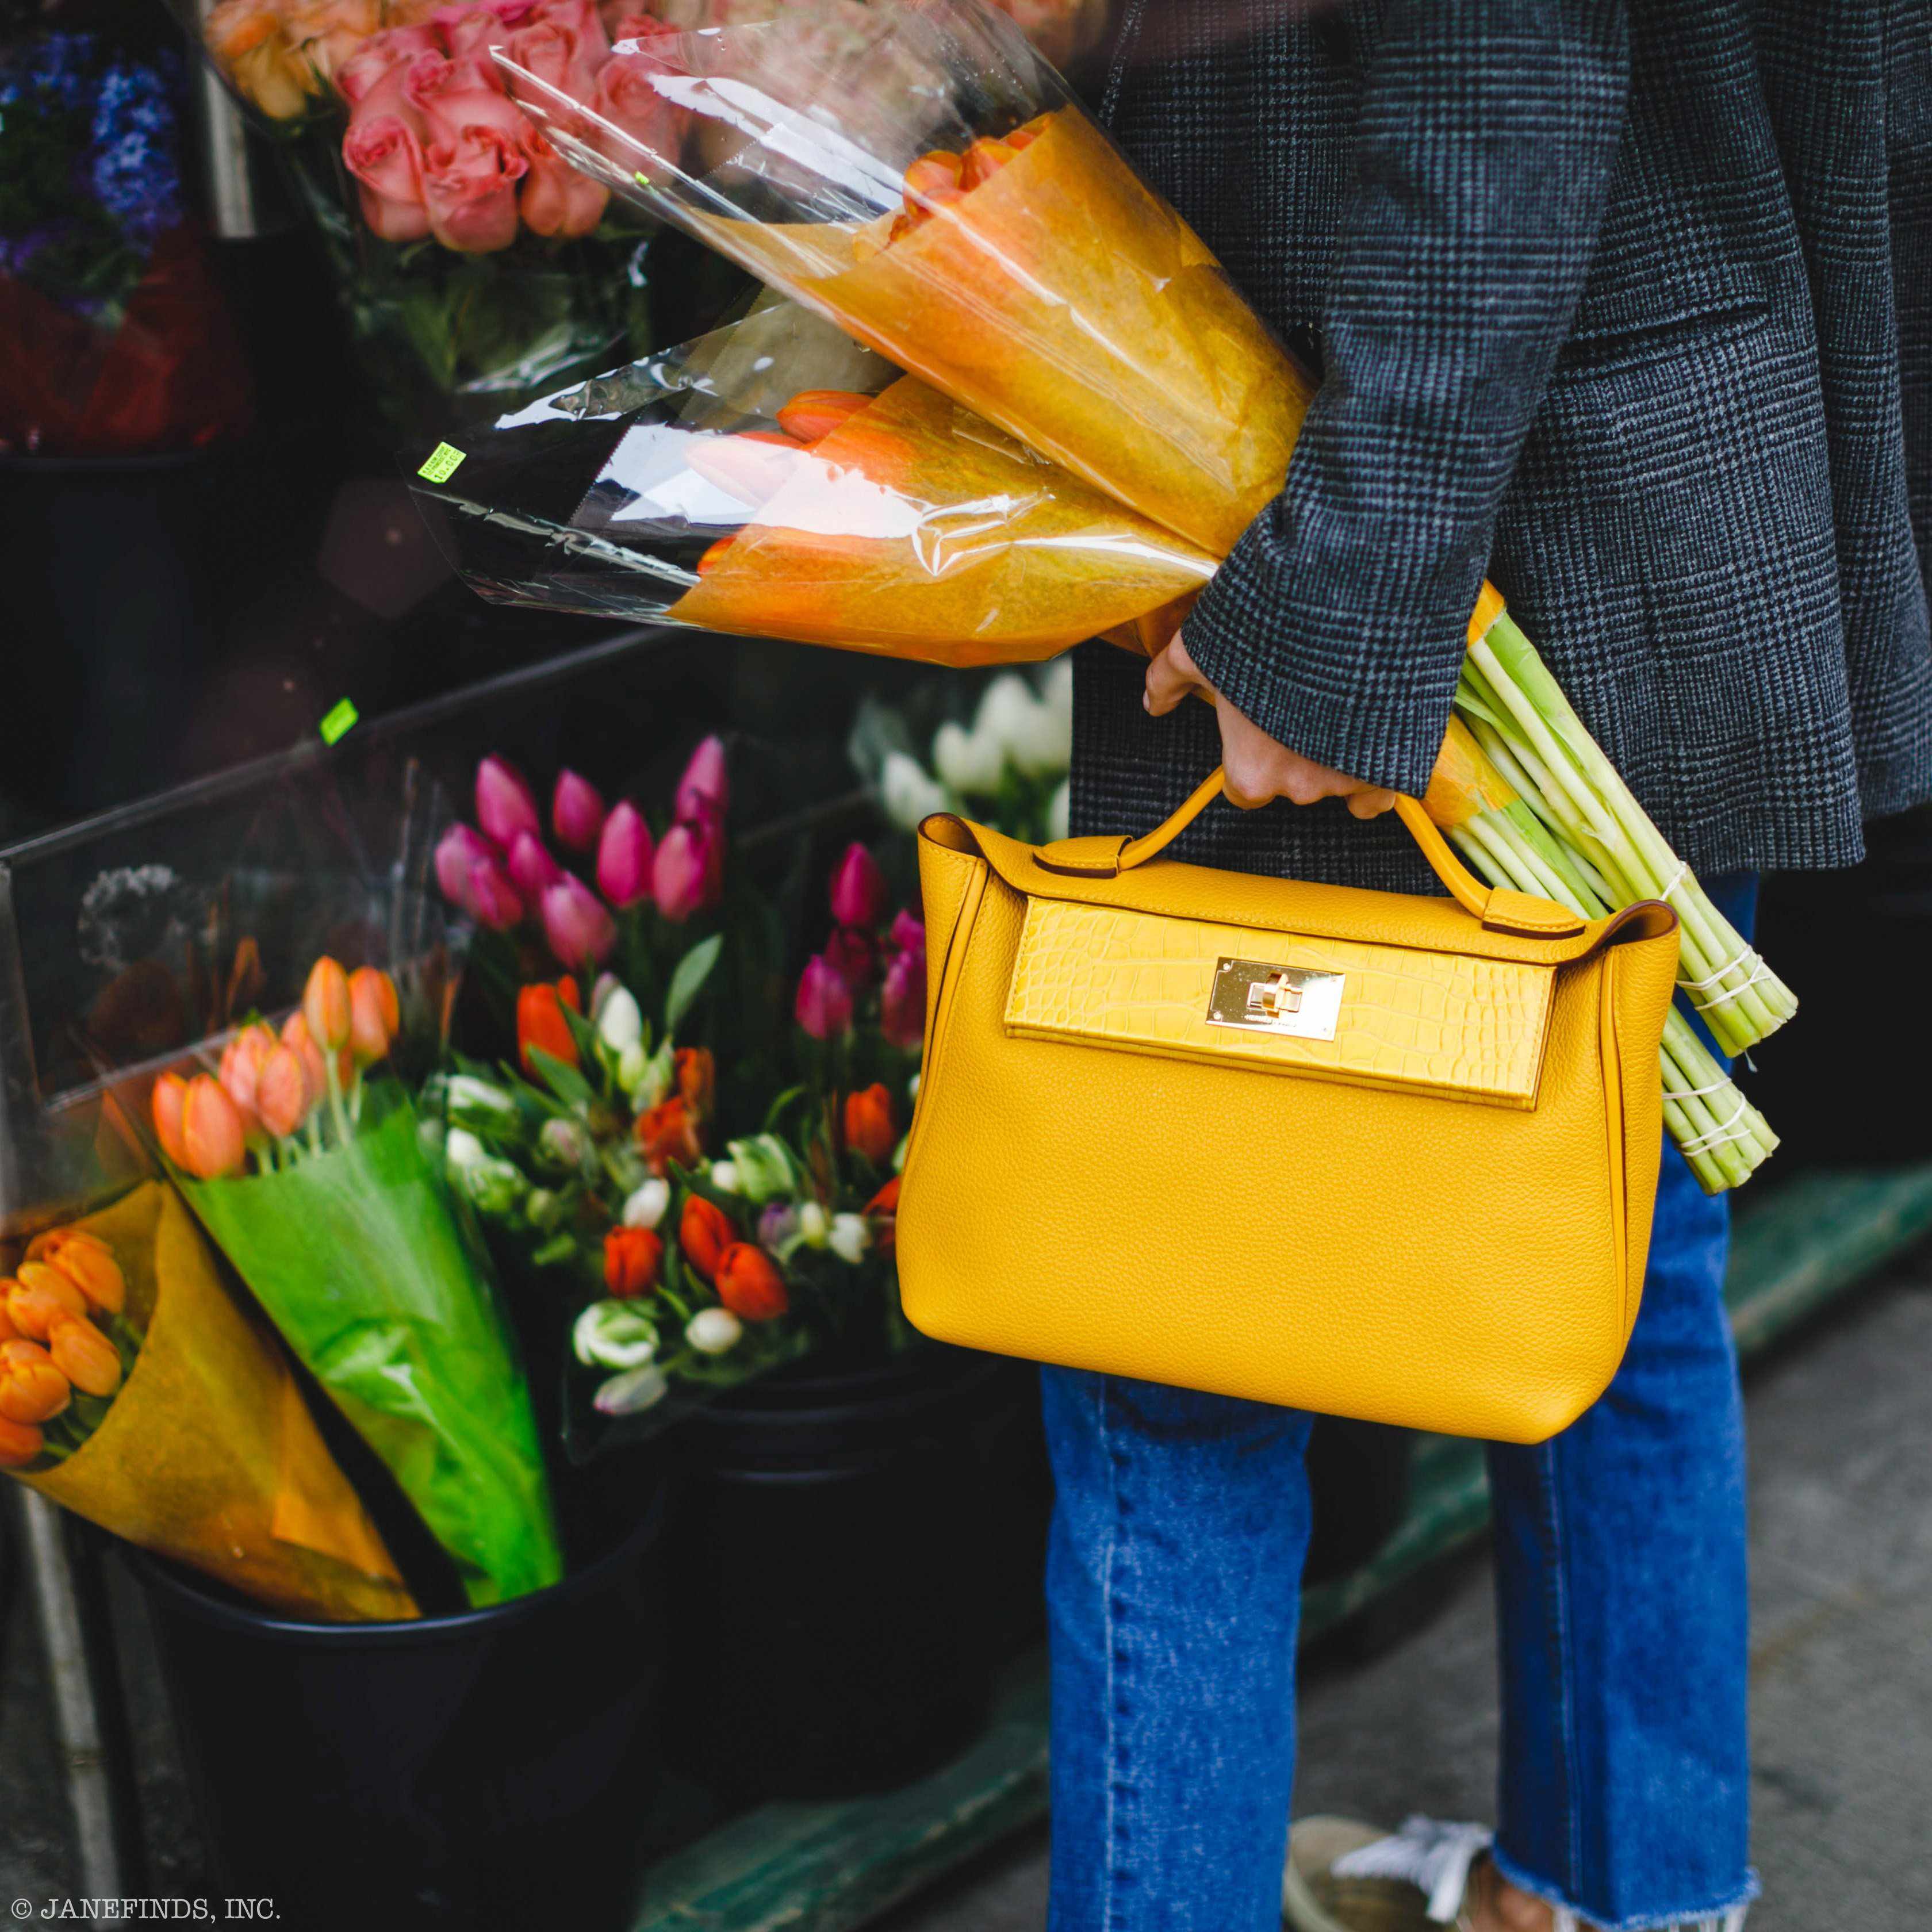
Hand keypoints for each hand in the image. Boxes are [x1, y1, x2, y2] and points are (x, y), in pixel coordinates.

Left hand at [1144, 633, 1397, 817]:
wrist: (1347, 605)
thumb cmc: (1266, 631)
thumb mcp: (1201, 648)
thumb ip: (1170, 679)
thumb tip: (1153, 702)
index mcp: (1250, 771)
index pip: (1243, 790)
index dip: (1249, 758)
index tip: (1258, 731)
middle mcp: (1299, 786)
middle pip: (1291, 783)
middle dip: (1294, 751)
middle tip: (1297, 702)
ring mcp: (1349, 777)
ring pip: (1338, 782)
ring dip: (1335, 753)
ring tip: (1335, 704)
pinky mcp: (1392, 764)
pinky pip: (1381, 791)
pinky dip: (1375, 773)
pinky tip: (1369, 739)